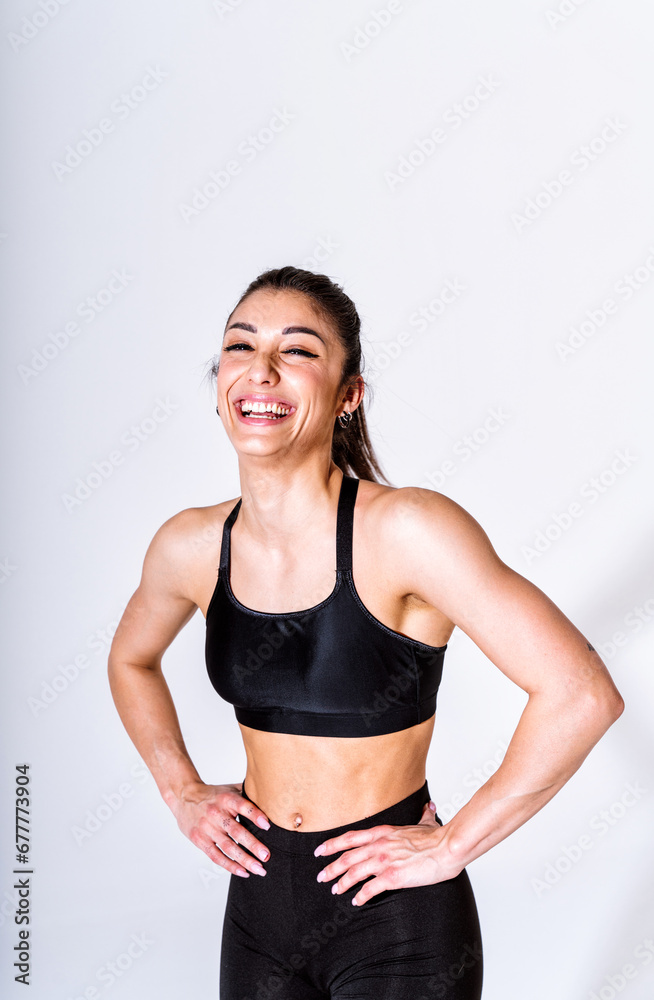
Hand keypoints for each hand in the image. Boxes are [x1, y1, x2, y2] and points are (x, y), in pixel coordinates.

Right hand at [168, 781, 270, 876]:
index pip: (242, 806)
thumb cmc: (213, 795)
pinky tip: (243, 872)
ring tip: (259, 869)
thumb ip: (248, 793)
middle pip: (236, 831)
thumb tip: (272, 797)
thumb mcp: (229, 789)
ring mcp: (207, 828)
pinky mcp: (199, 840)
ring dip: (244, 860)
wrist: (184, 797)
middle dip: (253, 845)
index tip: (268, 825)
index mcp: (226, 799)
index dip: (255, 815)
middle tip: (267, 856)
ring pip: (227, 847)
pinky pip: (216, 856)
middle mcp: (216, 814)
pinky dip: (230, 866)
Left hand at [314, 800, 461, 904]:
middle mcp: (379, 845)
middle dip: (331, 868)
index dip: (332, 844)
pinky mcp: (392, 877)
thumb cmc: (437, 838)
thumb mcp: (425, 823)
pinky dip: (360, 896)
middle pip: (347, 857)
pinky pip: (370, 888)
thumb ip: (423, 816)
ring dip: (342, 883)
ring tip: (335, 890)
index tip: (320, 851)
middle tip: (321, 876)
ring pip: (354, 872)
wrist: (447, 848)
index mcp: (383, 832)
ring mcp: (384, 861)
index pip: (350, 838)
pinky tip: (356, 901)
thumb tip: (428, 808)